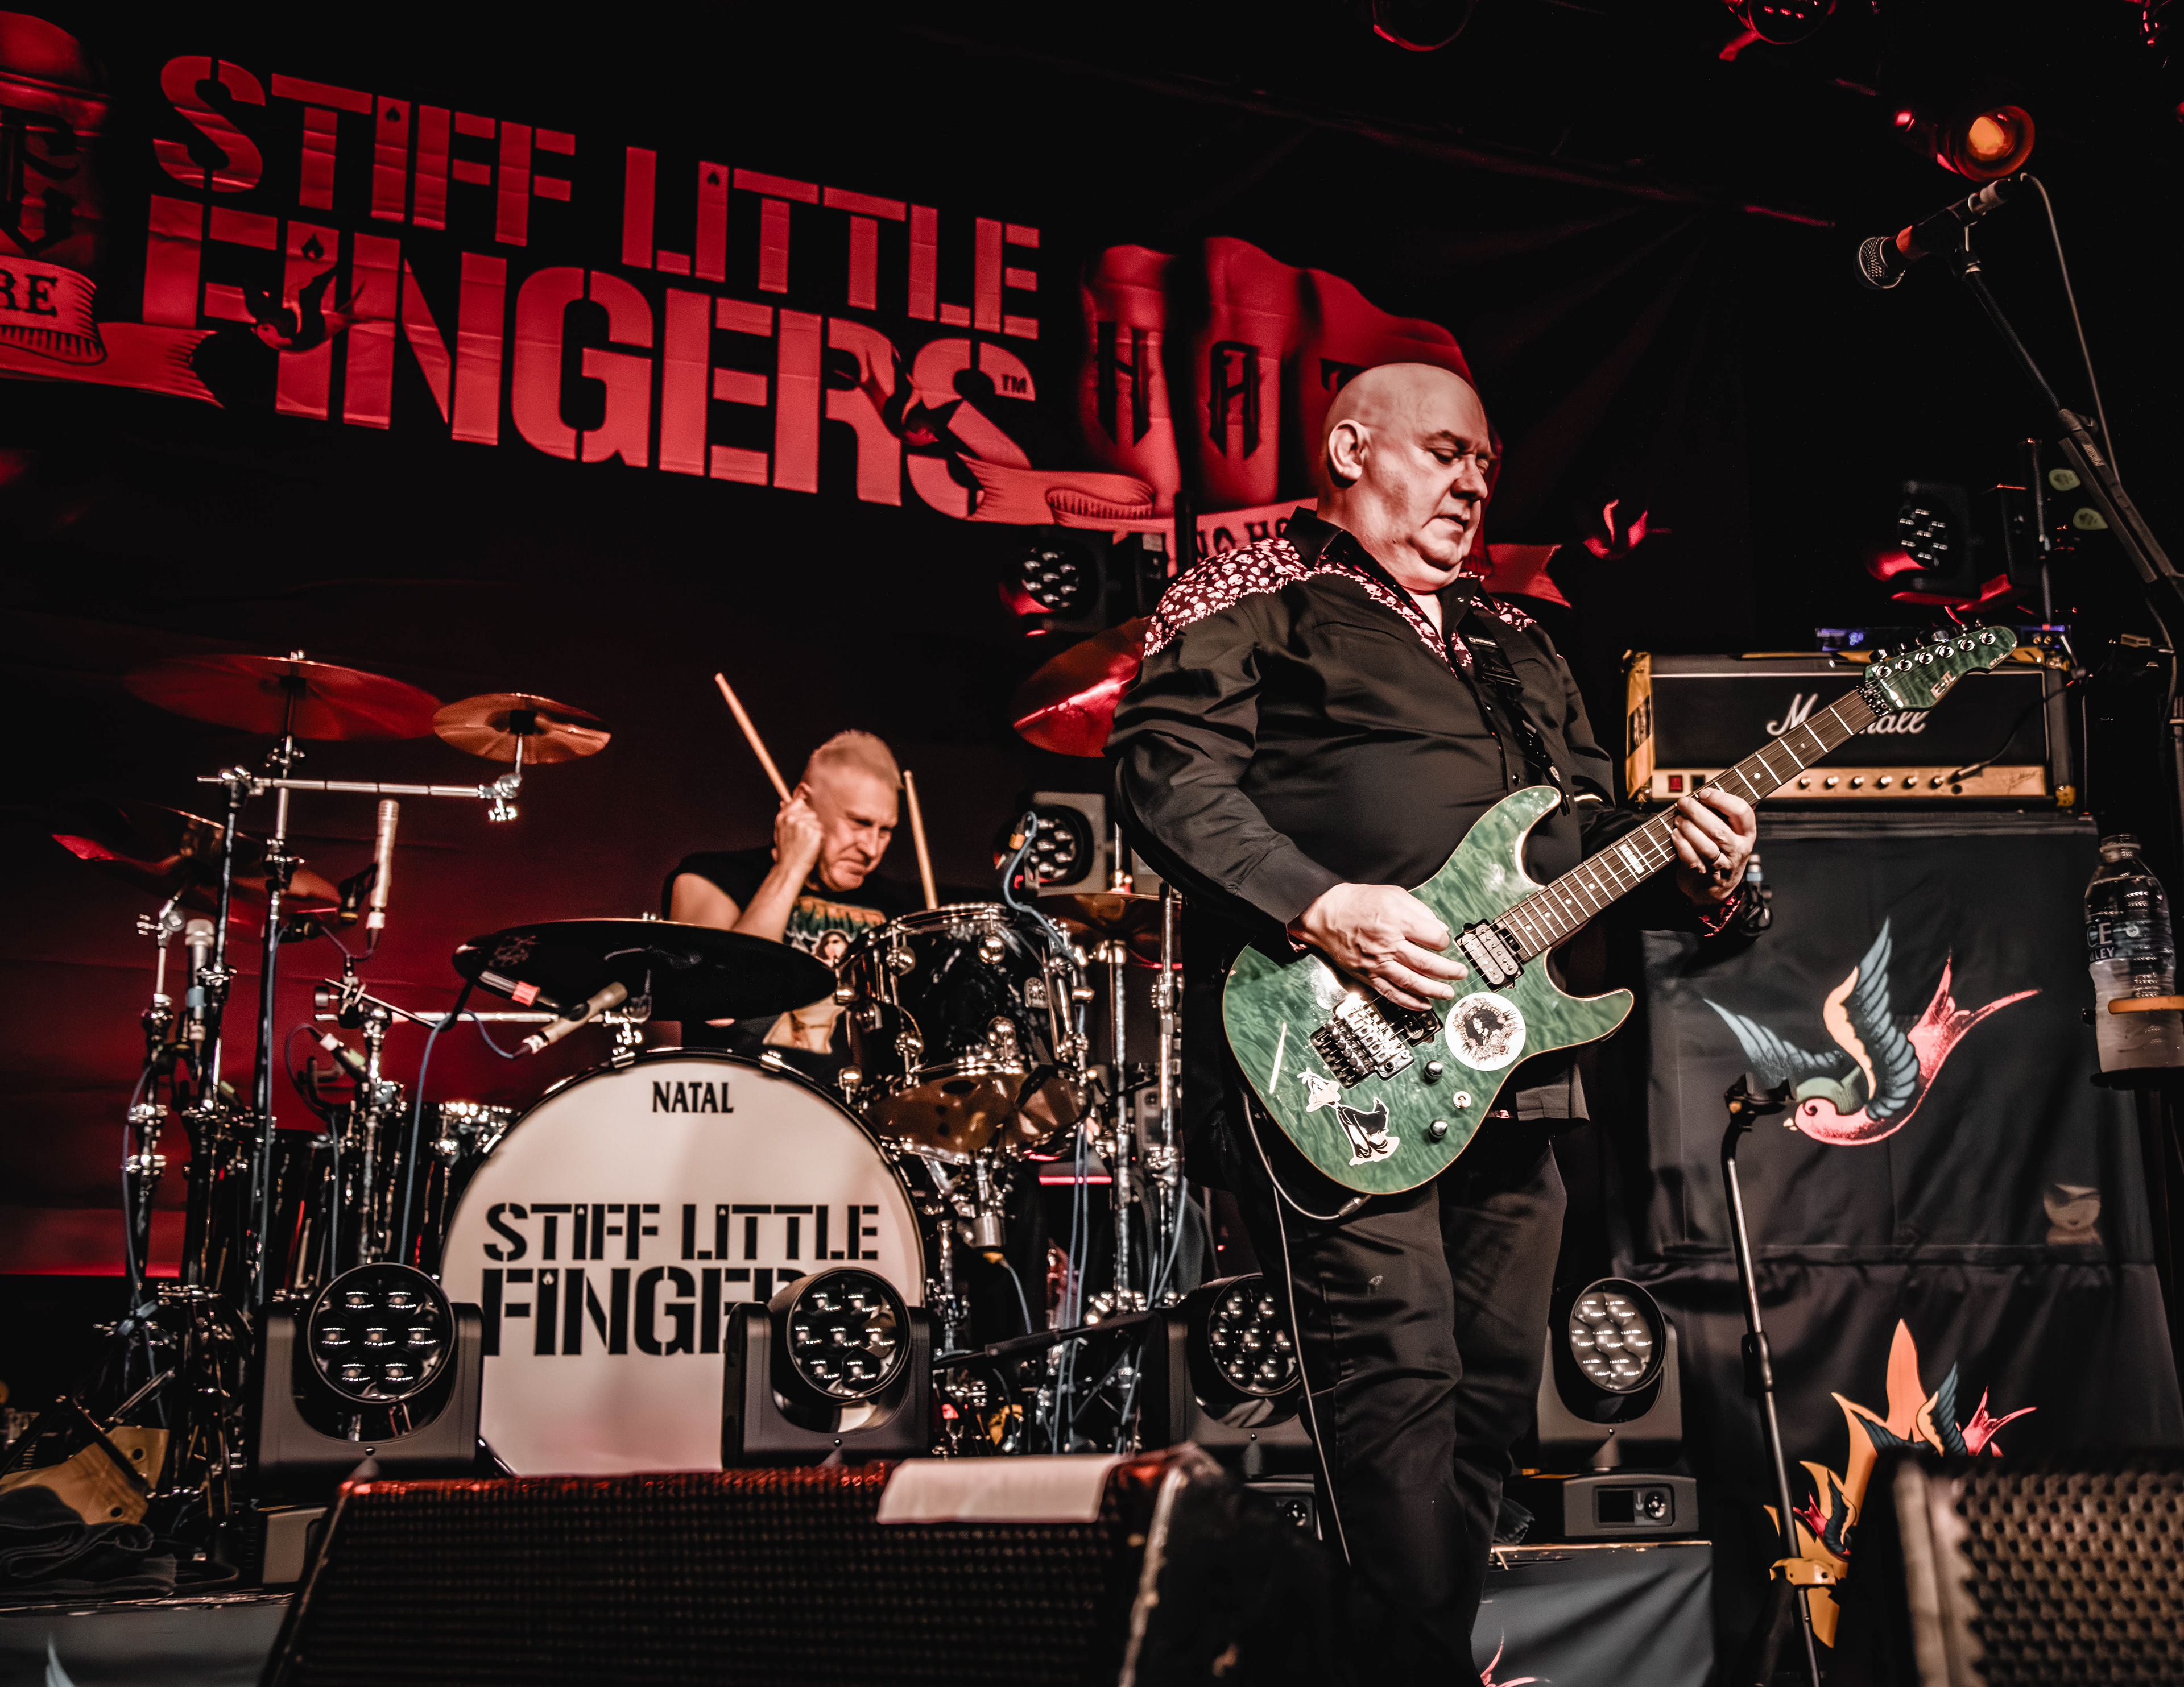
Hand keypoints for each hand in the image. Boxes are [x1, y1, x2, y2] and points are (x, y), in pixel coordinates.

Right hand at [772, 791, 823, 873]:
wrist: (790, 868)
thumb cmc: (787, 852)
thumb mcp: (780, 830)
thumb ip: (785, 815)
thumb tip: (784, 801)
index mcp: (783, 817)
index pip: (799, 802)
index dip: (803, 811)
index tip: (802, 821)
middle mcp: (792, 818)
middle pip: (811, 812)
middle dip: (810, 822)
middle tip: (803, 837)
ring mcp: (804, 824)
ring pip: (817, 821)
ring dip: (815, 830)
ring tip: (807, 841)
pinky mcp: (815, 832)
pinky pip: (822, 830)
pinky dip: (820, 838)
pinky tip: (812, 845)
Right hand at [1287, 883, 1467, 1011]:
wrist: (1324, 916)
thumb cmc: (1356, 902)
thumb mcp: (1392, 894)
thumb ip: (1419, 910)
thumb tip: (1439, 927)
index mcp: (1396, 921)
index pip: (1433, 938)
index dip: (1443, 941)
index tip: (1443, 942)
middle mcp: (1388, 944)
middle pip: (1427, 963)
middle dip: (1449, 971)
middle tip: (1460, 973)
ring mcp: (1377, 963)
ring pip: (1413, 982)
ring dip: (1434, 990)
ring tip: (1448, 993)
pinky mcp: (1368, 975)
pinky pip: (1391, 993)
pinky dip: (1409, 1002)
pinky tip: (1423, 1005)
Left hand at [1670, 787, 1756, 906]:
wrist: (1716, 887)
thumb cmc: (1722, 852)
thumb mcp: (1733, 833)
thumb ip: (1727, 813)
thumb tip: (1712, 788)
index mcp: (1747, 834)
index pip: (1742, 812)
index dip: (1722, 799)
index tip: (1705, 794)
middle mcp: (1737, 849)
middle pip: (1718, 829)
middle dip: (1697, 813)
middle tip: (1684, 803)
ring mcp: (1722, 865)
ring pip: (1705, 846)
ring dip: (1688, 829)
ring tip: (1679, 819)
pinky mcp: (1705, 875)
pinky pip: (1692, 859)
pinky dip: (1682, 846)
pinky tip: (1675, 835)